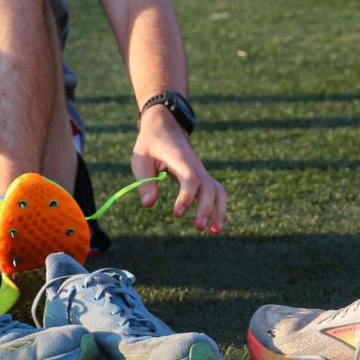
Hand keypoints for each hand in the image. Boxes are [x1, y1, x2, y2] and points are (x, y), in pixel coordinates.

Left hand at [132, 107, 225, 233]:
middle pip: (209, 187)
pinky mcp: (202, 177)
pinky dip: (217, 209)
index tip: (176, 214)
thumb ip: (145, 181)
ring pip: (218, 190)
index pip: (190, 179)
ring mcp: (201, 171)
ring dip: (219, 211)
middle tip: (198, 227)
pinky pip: (215, 193)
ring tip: (214, 232)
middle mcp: (195, 165)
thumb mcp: (141, 159)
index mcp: (179, 159)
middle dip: (206, 208)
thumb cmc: (150, 144)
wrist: (164, 127)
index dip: (186, 197)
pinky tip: (212, 226)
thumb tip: (149, 204)